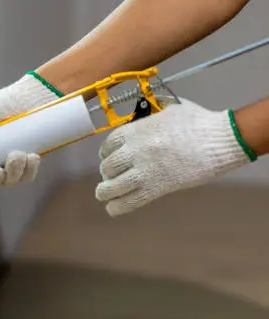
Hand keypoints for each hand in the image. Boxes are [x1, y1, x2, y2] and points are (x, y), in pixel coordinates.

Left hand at [96, 98, 255, 215]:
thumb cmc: (199, 122)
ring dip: (105, 191)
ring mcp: (144, 170)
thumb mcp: (172, 107)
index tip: (107, 158)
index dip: (105, 153)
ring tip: (103, 194)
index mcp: (136, 130)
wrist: (220, 140)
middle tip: (111, 176)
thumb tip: (153, 104)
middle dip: (107, 172)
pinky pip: (130, 201)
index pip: (109, 144)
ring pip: (113, 186)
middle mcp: (135, 150)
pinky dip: (118, 206)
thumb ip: (157, 108)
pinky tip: (112, 209)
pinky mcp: (156, 187)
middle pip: (108, 166)